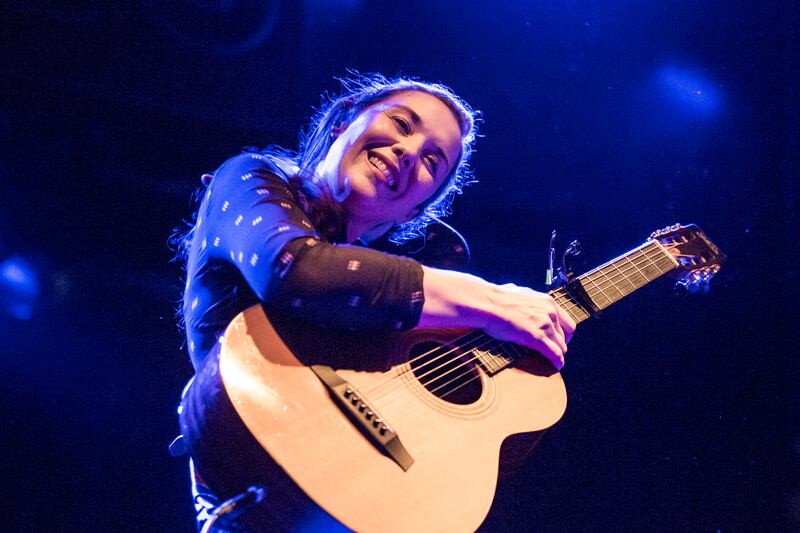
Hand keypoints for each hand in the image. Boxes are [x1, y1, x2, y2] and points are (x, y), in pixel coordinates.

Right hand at [419, 268, 576, 370]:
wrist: (487, 303)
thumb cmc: (496, 299)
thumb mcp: (519, 294)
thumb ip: (528, 301)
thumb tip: (521, 299)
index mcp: (547, 302)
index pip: (566, 321)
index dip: (564, 334)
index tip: (558, 339)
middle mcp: (550, 312)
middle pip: (566, 335)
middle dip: (562, 344)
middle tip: (554, 351)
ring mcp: (545, 324)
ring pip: (561, 346)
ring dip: (558, 355)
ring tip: (553, 362)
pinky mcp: (537, 337)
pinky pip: (554, 353)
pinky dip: (557, 361)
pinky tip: (556, 366)